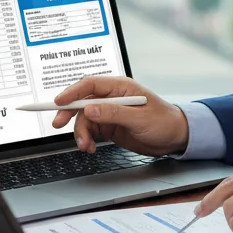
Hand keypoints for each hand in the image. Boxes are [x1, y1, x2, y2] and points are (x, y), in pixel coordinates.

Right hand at [51, 76, 188, 155]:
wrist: (174, 138)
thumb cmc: (163, 121)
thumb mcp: (139, 118)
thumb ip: (114, 113)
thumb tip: (89, 109)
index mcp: (121, 87)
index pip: (90, 84)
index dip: (72, 92)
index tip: (59, 102)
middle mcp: (112, 98)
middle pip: (82, 102)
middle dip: (69, 113)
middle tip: (58, 125)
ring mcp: (110, 112)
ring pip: (85, 119)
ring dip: (81, 132)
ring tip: (86, 146)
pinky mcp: (109, 126)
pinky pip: (91, 130)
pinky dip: (87, 139)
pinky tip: (91, 147)